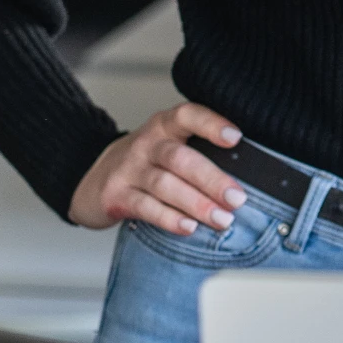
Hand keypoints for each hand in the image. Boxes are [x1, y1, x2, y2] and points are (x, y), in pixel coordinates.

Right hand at [69, 102, 249, 233]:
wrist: (93, 178)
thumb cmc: (148, 162)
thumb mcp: (169, 145)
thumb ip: (200, 151)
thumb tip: (250, 173)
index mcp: (165, 125)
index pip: (188, 115)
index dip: (211, 124)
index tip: (236, 138)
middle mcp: (146, 144)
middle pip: (180, 158)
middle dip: (212, 180)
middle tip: (237, 198)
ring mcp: (129, 170)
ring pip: (165, 185)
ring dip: (197, 203)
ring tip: (222, 219)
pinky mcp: (116, 196)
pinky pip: (145, 207)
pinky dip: (169, 218)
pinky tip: (189, 227)